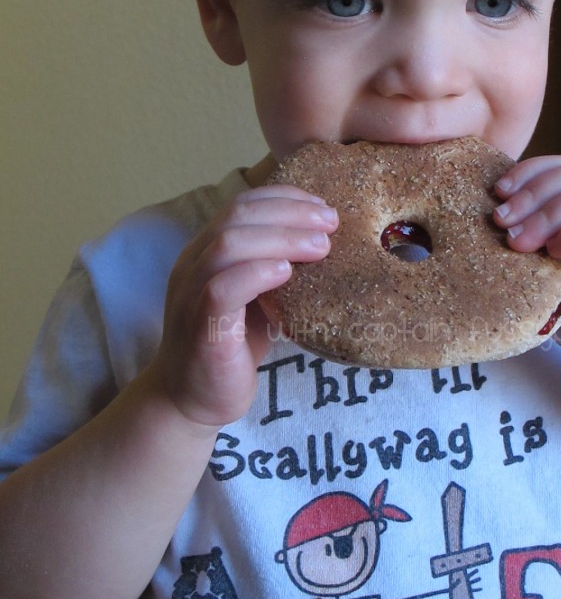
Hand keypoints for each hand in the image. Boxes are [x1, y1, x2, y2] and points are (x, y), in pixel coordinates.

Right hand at [154, 184, 337, 427]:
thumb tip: (327, 241)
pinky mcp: (198, 327)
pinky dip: (257, 273)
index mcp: (206, 249)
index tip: (322, 206)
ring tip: (321, 247)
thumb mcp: (259, 295)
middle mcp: (193, 263)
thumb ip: (278, 266)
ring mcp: (191, 293)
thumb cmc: (233, 345)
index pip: (241, 204)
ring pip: (228, 245)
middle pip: (237, 216)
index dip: (284, 197)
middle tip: (331, 223)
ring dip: (281, 239)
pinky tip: (288, 272)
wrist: (193, 401)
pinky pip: (221, 289)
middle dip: (290, 213)